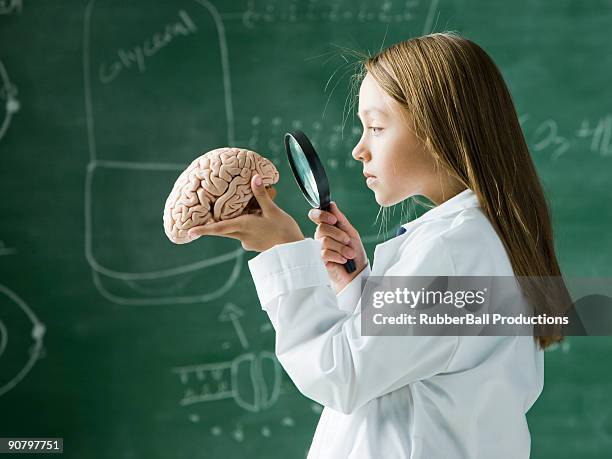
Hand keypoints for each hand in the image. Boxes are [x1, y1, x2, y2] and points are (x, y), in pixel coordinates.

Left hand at [188, 174, 304, 251]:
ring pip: (235, 229)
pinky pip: (246, 233)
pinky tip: (260, 220)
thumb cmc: (284, 231)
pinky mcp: (255, 244)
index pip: (218, 229)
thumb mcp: (273, 210)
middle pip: (223, 229)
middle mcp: (242, 236)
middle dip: (215, 223)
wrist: (294, 253)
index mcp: (243, 226)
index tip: (189, 232)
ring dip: (236, 221)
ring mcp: (248, 242)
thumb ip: (262, 195)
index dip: (203, 230)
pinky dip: (248, 225)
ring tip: (249, 210)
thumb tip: (254, 177)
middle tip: (205, 217)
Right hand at [308, 202, 367, 293]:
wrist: (357, 273)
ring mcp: (318, 249)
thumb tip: (332, 205)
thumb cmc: (354, 253)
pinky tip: (343, 260)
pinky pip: (324, 253)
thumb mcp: (351, 233)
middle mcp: (320, 237)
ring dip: (341, 248)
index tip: (333, 219)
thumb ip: (341, 220)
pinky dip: (337, 256)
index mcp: (327, 228)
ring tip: (349, 254)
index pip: (316, 215)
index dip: (321, 215)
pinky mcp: (319, 261)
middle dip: (338, 234)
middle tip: (347, 241)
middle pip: (322, 228)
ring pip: (325, 241)